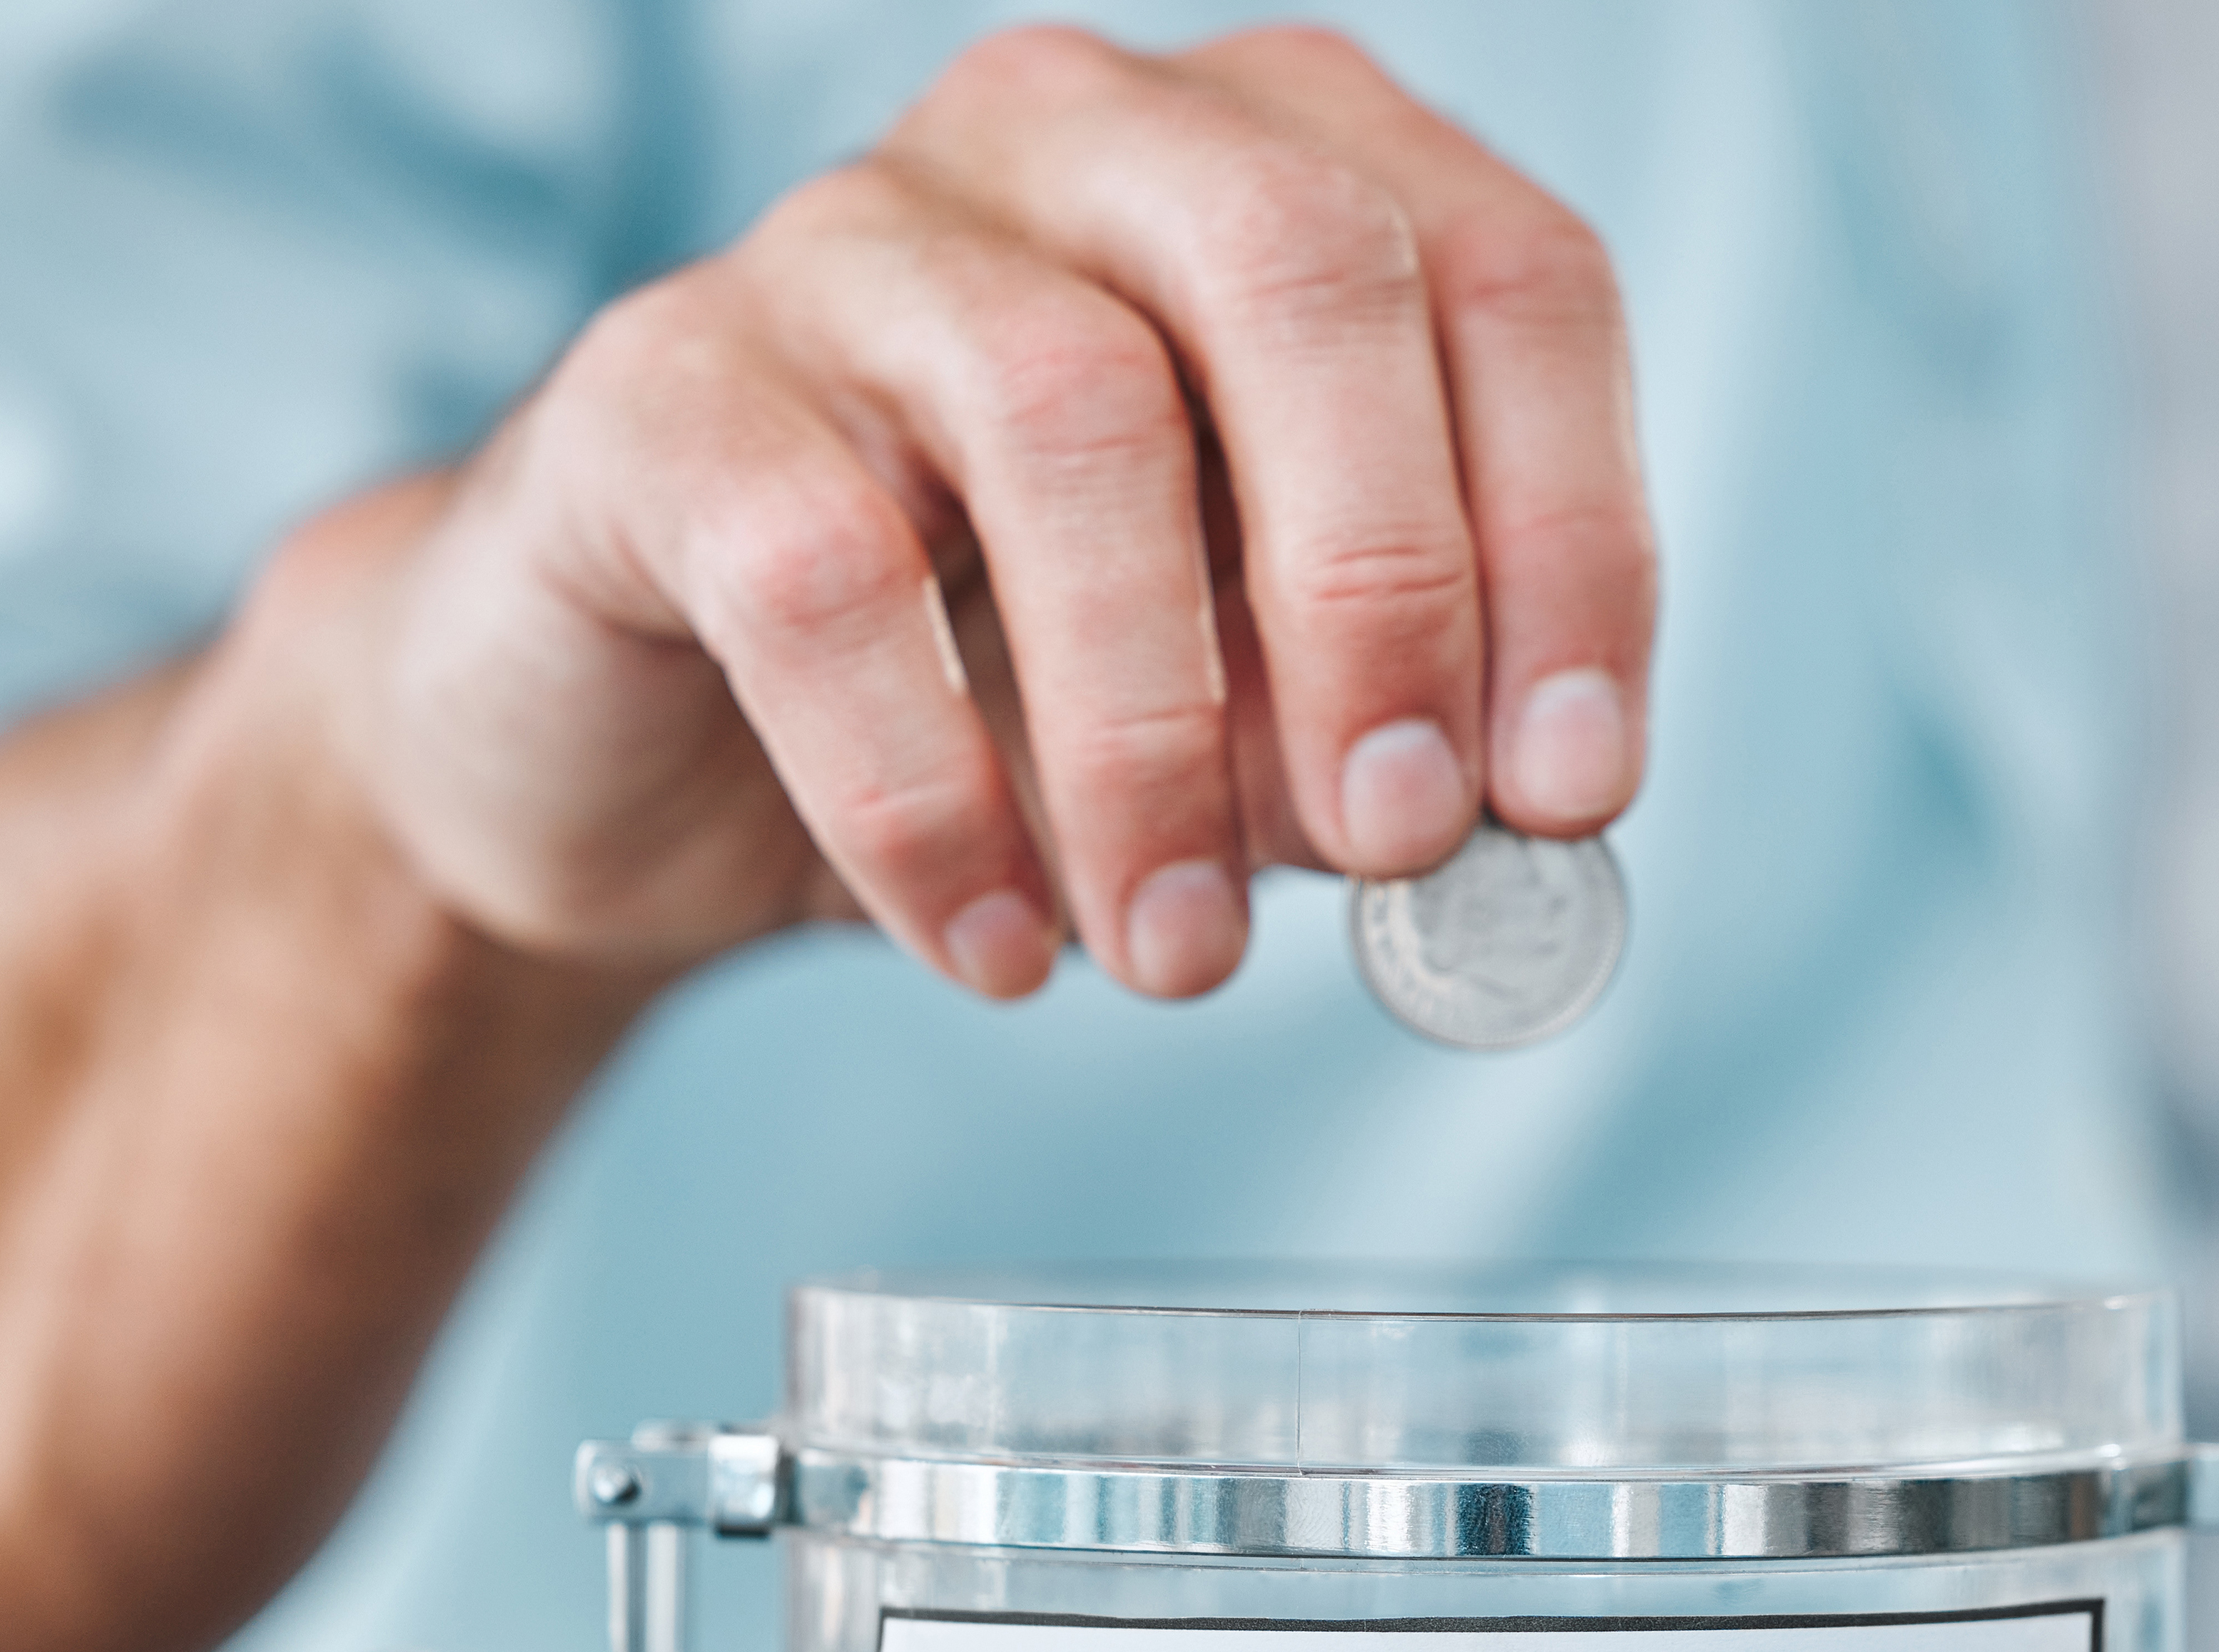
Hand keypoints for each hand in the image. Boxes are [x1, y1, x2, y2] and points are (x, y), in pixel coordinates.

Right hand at [311, 24, 1656, 1000]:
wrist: (647, 754)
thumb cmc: (997, 696)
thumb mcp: (1245, 707)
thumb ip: (1378, 727)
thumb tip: (1500, 827)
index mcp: (1270, 171)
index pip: (1505, 279)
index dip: (1571, 538)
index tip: (1572, 795)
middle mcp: (1071, 133)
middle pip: (1302, 268)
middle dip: (1385, 581)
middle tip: (1396, 843)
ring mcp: (849, 234)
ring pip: (1072, 411)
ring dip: (1158, 728)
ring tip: (1180, 951)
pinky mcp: (659, 387)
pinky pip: (824, 574)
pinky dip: (932, 798)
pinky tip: (991, 947)